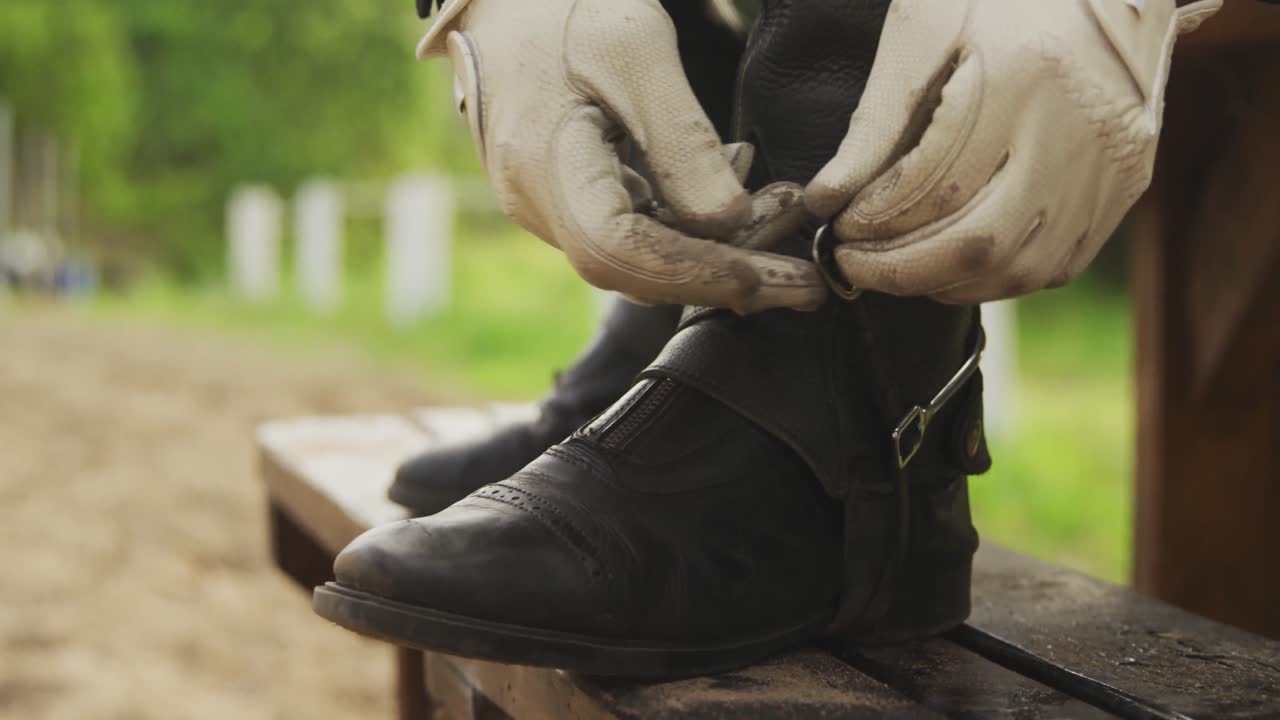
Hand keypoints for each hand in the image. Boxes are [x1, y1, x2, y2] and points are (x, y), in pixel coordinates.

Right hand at [418, 0, 825, 313]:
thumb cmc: (566, 7)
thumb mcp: (636, 50)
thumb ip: (682, 141)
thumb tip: (730, 220)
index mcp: (543, 166)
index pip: (617, 251)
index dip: (692, 272)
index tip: (762, 276)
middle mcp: (540, 204)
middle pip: (634, 270)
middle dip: (724, 275)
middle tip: (804, 279)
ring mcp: (553, 206)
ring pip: (643, 256)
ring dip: (719, 246)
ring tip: (785, 213)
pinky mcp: (573, 197)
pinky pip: (638, 228)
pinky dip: (694, 219)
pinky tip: (740, 188)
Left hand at [805, 0, 1221, 303]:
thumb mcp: (924, 32)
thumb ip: (875, 122)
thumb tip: (824, 201)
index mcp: (1026, 76)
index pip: (937, 185)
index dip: (878, 217)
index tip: (838, 223)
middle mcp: (1079, 131)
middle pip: (978, 242)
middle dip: (900, 268)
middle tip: (852, 262)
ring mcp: (1111, 165)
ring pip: (1019, 268)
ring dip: (943, 282)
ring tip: (895, 266)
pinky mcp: (1127, 184)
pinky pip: (1055, 266)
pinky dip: (993, 279)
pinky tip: (950, 265)